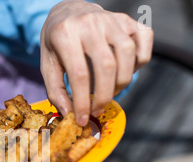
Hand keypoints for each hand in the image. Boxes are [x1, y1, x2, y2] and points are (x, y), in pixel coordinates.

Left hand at [40, 0, 153, 124]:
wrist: (68, 12)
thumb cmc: (57, 43)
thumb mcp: (48, 65)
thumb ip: (56, 91)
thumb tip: (70, 115)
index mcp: (65, 34)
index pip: (79, 74)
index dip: (83, 102)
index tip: (83, 119)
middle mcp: (90, 23)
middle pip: (107, 66)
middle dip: (104, 96)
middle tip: (97, 110)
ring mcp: (111, 19)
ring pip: (128, 55)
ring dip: (122, 82)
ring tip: (109, 91)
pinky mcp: (128, 20)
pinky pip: (144, 41)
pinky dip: (140, 61)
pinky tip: (124, 70)